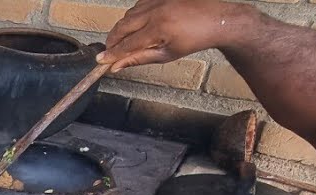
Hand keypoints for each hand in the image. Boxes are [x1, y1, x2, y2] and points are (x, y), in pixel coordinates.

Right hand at [98, 0, 237, 70]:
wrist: (216, 19)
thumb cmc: (194, 40)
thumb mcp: (167, 54)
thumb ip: (140, 59)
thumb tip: (117, 66)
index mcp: (158, 29)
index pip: (127, 44)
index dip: (112, 53)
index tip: (100, 61)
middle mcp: (155, 11)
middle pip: (123, 26)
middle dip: (113, 40)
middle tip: (107, 51)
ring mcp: (157, 0)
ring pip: (129, 14)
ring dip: (122, 28)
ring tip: (121, 41)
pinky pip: (138, 4)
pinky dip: (133, 16)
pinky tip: (135, 25)